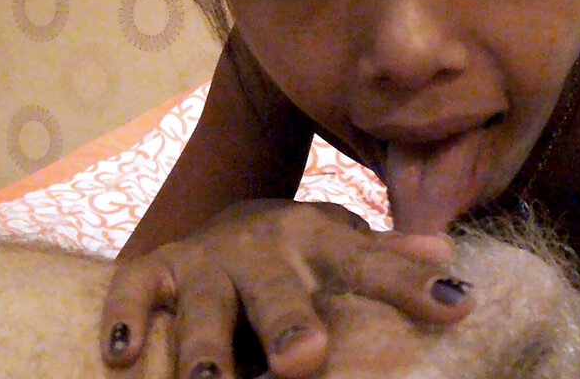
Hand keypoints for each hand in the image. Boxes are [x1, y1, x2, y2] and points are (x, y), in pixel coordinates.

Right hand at [99, 201, 472, 378]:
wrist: (228, 219)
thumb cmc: (300, 253)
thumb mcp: (342, 246)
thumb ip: (387, 256)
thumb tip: (448, 253)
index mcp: (317, 238)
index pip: (369, 262)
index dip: (409, 284)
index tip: (456, 306)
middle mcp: (261, 246)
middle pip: (276, 287)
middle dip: (287, 321)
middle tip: (304, 360)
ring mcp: (205, 260)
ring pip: (205, 305)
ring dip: (207, 344)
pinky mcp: (155, 271)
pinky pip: (134, 292)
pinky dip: (127, 318)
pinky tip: (123, 353)